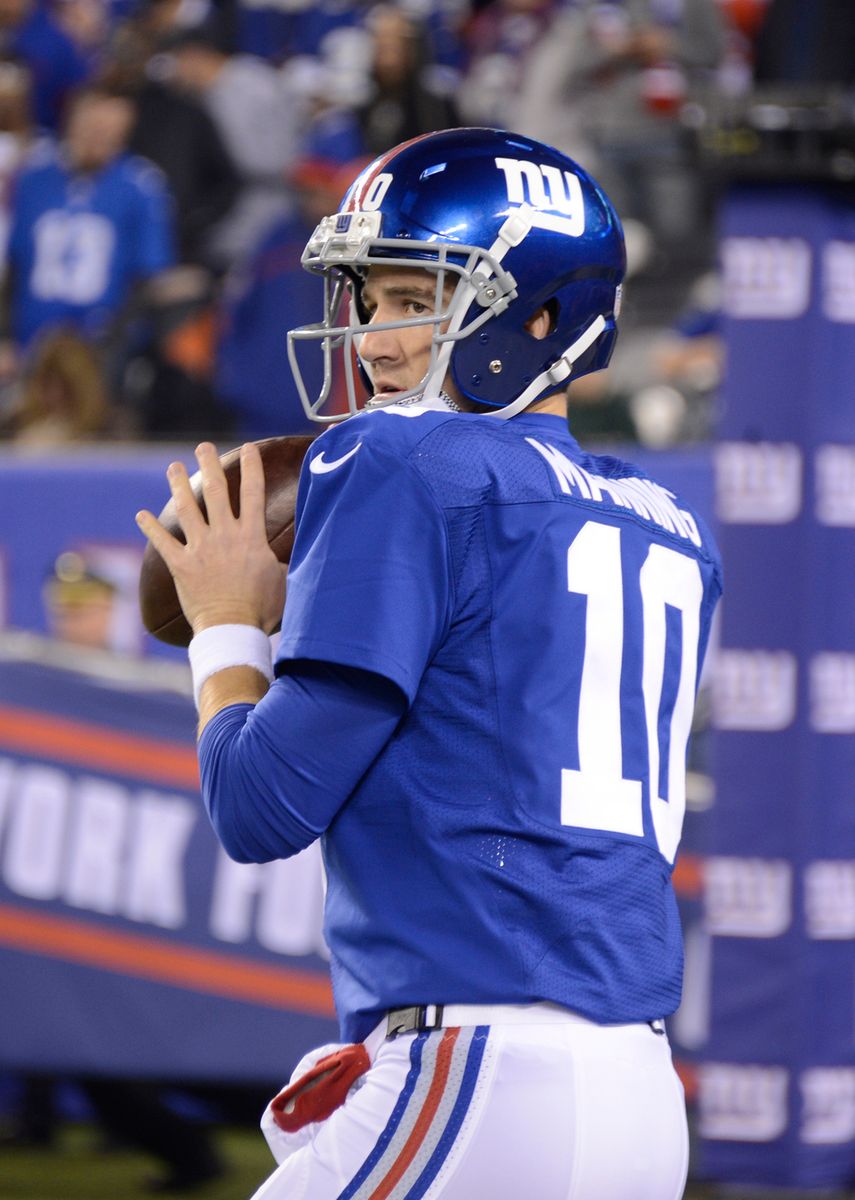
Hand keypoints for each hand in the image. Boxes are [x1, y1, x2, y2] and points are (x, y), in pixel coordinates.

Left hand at [136, 441, 285, 635]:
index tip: (248, 448)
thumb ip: (278, 559)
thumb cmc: (262, 608)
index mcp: (251, 537)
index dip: (252, 467)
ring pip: (187, 508)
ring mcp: (201, 548)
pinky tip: (141, 514)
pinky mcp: (181, 565)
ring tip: (173, 466)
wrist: (232, 627)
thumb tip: (283, 551)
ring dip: (178, 485)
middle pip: (216, 491)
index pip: (253, 493)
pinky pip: (163, 542)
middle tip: (203, 447)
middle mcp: (225, 535)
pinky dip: (151, 527)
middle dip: (209, 465)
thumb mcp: (281, 578)